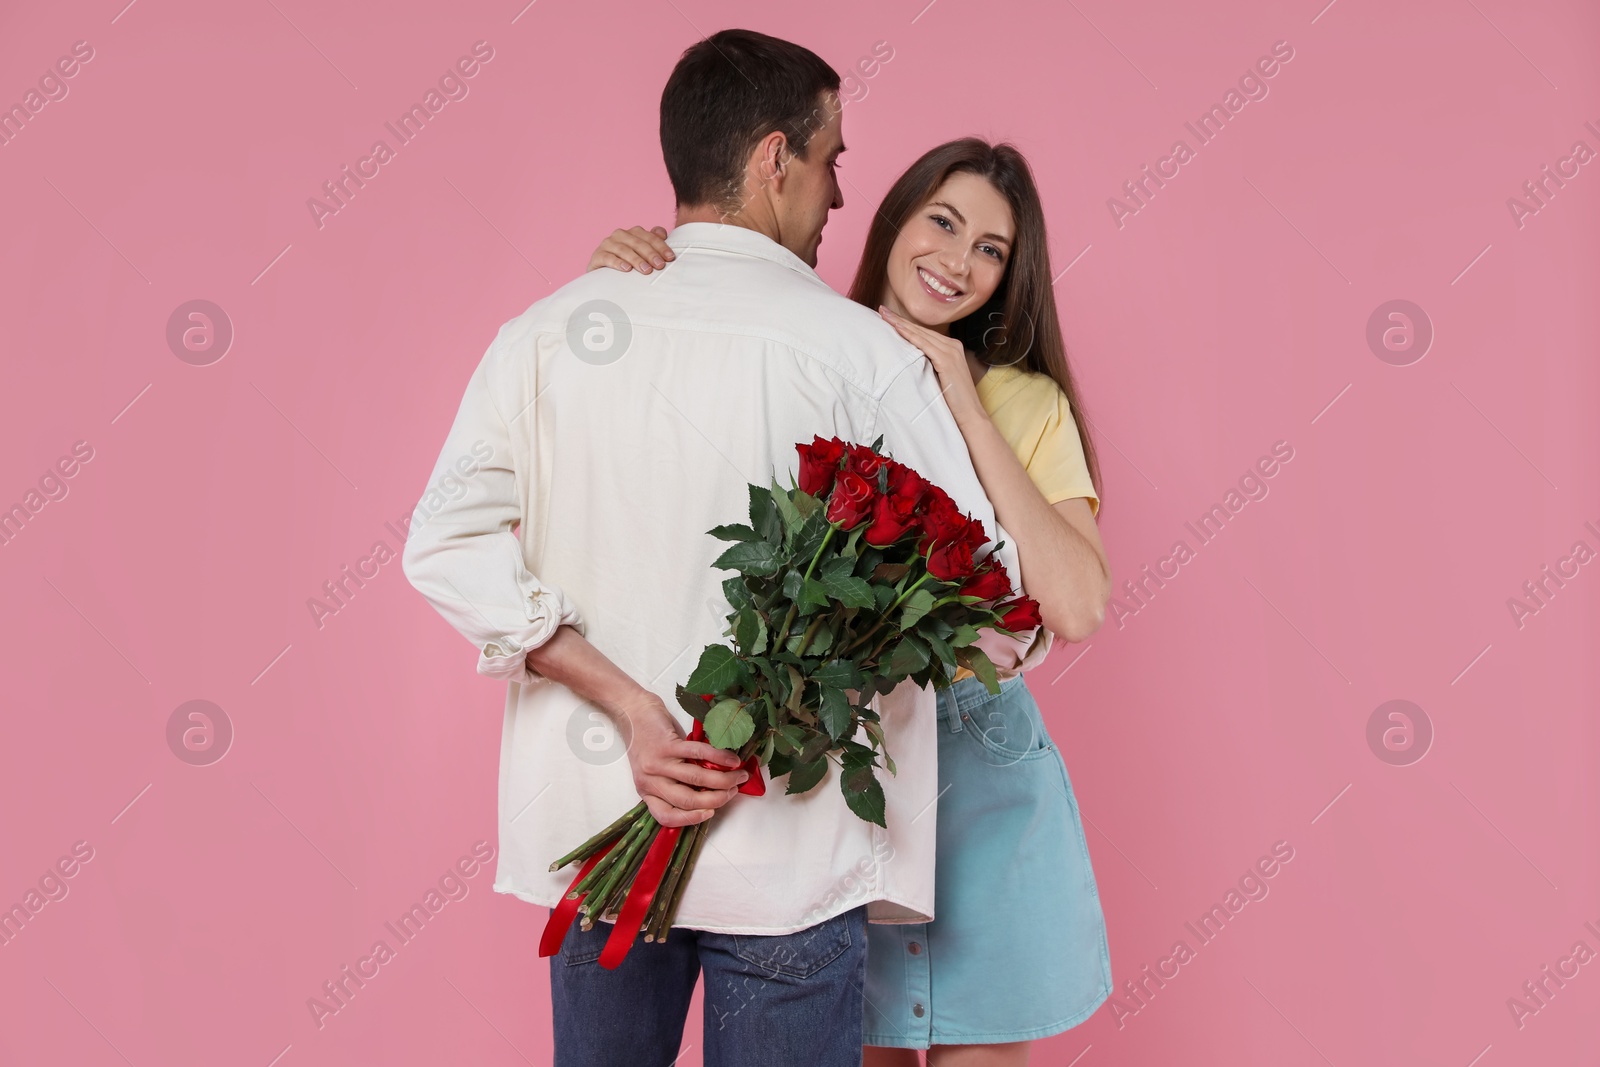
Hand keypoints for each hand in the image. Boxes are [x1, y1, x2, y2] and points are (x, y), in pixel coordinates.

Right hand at [587, 226, 674, 273]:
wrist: (603, 276)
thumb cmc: (627, 263)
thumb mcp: (641, 254)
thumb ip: (652, 242)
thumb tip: (662, 232)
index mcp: (633, 233)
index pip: (649, 237)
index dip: (661, 246)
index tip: (670, 258)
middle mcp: (620, 235)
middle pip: (637, 242)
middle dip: (650, 254)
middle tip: (660, 265)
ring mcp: (607, 244)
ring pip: (623, 249)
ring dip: (636, 259)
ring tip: (646, 270)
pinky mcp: (597, 256)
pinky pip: (608, 257)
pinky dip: (618, 263)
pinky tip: (627, 269)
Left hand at [612, 693, 748, 826]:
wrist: (632, 712)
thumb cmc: (647, 741)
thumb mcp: (656, 769)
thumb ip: (677, 782)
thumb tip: (712, 789)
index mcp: (646, 791)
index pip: (666, 816)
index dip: (691, 819)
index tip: (710, 813)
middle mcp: (650, 781)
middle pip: (687, 801)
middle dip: (717, 799)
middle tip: (734, 791)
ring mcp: (658, 763)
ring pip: (696, 780)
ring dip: (723, 780)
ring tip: (739, 776)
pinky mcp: (667, 744)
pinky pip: (699, 754)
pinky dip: (719, 758)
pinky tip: (732, 760)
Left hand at [878, 305, 984, 423]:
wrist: (969, 416)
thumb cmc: (952, 402)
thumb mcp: (937, 378)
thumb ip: (927, 366)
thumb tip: (906, 361)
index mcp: (951, 348)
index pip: (924, 333)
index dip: (905, 324)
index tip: (888, 317)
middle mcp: (953, 346)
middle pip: (921, 330)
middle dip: (900, 319)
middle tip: (882, 310)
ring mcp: (952, 351)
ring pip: (921, 334)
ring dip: (901, 324)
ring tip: (885, 315)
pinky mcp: (947, 360)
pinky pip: (924, 345)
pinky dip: (910, 336)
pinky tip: (897, 329)